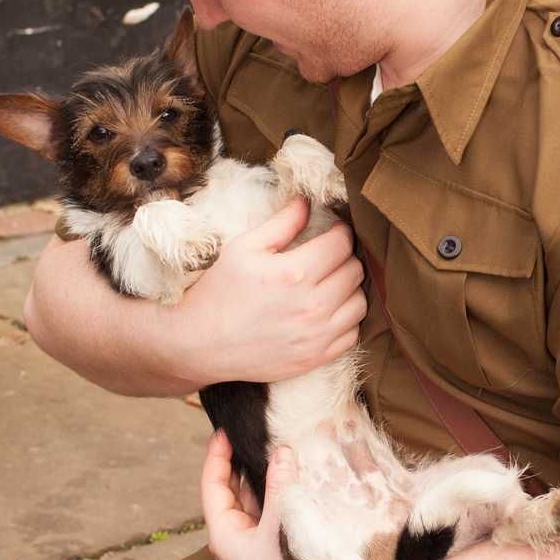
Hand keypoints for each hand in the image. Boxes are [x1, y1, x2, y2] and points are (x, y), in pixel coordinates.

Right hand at [183, 196, 365, 381]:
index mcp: (294, 273)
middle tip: (329, 256)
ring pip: (359, 303)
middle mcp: (311, 306)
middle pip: (354, 271)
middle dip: (345, 258)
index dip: (341, 232)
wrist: (200, 345)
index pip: (342, 244)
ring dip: (349, 289)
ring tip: (330, 284)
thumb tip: (307, 202)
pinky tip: (327, 312)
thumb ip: (281, 223)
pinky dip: (345, 320)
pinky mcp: (316, 357)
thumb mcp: (243, 248)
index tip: (333, 231)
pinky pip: (352, 333)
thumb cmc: (219, 292)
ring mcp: (316, 336)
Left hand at [201, 430, 305, 559]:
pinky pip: (269, 513)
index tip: (224, 431)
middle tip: (253, 433)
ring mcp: (253, 544)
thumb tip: (282, 451)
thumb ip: (280, 486)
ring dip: (262, 476)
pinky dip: (276, 494)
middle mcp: (234, 537)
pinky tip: (290, 477)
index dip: (217, 455)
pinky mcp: (272, 549)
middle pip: (231, 490)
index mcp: (223, 532)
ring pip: (252, 501)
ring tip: (274, 447)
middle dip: (241, 461)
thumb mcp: (280, 526)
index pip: (212, 484)